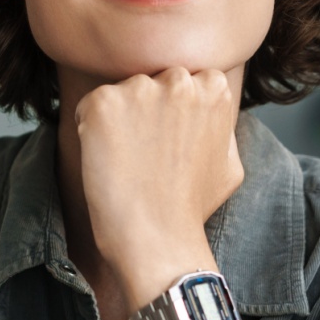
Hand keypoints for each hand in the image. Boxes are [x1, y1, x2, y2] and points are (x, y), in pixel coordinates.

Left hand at [74, 67, 244, 310]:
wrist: (157, 239)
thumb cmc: (191, 208)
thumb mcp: (230, 162)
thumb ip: (221, 126)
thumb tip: (211, 111)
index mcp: (213, 87)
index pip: (183, 80)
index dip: (171, 113)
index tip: (168, 143)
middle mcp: (179, 80)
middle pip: (150, 81)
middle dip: (144, 110)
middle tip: (145, 154)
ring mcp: (140, 89)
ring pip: (120, 94)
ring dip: (118, 120)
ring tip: (127, 162)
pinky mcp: (103, 104)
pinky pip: (89, 107)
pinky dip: (90, 131)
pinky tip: (106, 161)